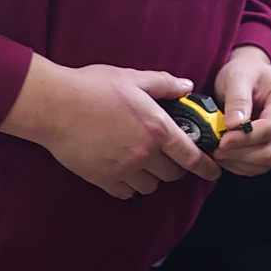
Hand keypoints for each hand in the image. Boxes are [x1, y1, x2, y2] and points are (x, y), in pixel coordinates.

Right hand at [3, 56, 220, 199]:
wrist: (55, 106)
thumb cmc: (93, 87)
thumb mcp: (133, 77)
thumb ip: (164, 84)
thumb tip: (186, 86)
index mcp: (156, 128)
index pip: (189, 155)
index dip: (206, 166)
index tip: (214, 172)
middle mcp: (143, 154)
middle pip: (171, 175)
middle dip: (174, 168)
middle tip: (168, 157)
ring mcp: (123, 170)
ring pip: (150, 187)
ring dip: (152, 178)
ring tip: (144, 163)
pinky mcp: (103, 179)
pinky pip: (126, 193)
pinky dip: (130, 186)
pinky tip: (124, 172)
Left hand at [213, 46, 270, 176]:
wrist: (249, 76)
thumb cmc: (246, 72)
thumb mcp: (238, 76)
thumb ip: (237, 99)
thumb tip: (235, 124)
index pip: (270, 128)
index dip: (245, 138)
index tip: (223, 140)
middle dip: (241, 154)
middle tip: (217, 149)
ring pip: (265, 163)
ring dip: (238, 162)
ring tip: (218, 151)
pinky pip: (258, 166)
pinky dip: (239, 165)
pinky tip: (225, 155)